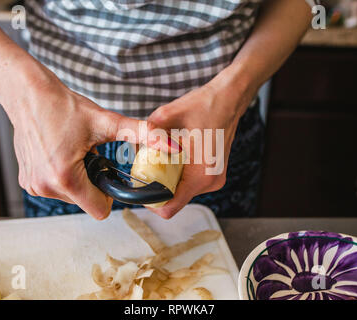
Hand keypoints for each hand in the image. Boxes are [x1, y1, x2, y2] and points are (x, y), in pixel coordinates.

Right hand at [5, 64, 142, 219]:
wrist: (29, 94)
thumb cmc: (64, 106)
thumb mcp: (107, 121)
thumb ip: (143, 134)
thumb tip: (172, 145)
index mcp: (66, 178)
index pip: (100, 210)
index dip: (109, 193)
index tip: (108, 171)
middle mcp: (46, 187)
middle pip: (87, 202)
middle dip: (94, 182)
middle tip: (90, 156)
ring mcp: (33, 186)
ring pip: (72, 197)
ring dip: (79, 179)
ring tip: (75, 153)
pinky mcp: (27, 182)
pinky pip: (56, 189)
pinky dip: (64, 176)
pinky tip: (62, 154)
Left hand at [146, 66, 257, 218]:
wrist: (228, 98)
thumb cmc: (204, 105)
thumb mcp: (167, 115)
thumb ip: (146, 133)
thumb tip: (128, 146)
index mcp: (200, 175)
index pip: (169, 208)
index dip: (149, 202)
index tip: (139, 187)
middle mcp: (210, 182)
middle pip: (173, 200)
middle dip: (157, 186)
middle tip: (148, 165)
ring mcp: (214, 180)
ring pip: (181, 191)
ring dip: (168, 179)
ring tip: (163, 157)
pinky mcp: (214, 174)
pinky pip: (189, 183)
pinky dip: (178, 174)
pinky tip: (175, 156)